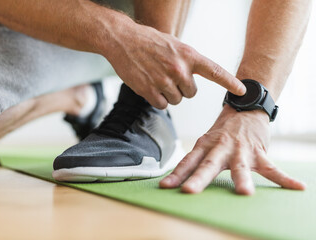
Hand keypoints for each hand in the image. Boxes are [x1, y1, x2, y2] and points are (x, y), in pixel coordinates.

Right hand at [102, 23, 245, 108]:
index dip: (230, 82)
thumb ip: (186, 61)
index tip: (242, 91)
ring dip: (168, 94)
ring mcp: (164, 81)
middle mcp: (179, 69)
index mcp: (188, 55)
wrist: (123, 40)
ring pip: (176, 100)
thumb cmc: (148, 41)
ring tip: (156, 78)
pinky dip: (157, 99)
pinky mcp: (150, 91)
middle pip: (191, 93)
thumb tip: (192, 77)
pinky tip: (149, 85)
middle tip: (168, 76)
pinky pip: (162, 105)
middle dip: (181, 88)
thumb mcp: (174, 45)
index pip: (215, 71)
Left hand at [160, 105, 305, 194]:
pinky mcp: (258, 152)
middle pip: (208, 164)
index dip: (176, 174)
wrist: (245, 109)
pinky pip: (272, 168)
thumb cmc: (223, 131)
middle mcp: (220, 147)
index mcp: (205, 146)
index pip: (188, 161)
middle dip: (198, 179)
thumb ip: (197, 160)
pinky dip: (284, 179)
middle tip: (190, 191)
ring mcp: (240, 150)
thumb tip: (179, 177)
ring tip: (244, 194)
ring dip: (242, 180)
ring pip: (240, 166)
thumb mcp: (206, 142)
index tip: (165, 187)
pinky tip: (297, 187)